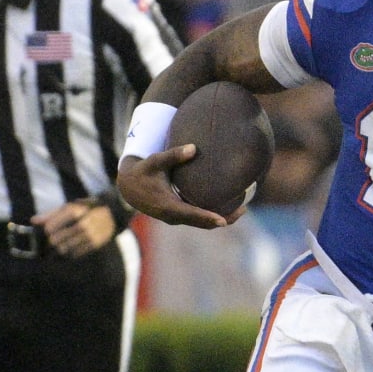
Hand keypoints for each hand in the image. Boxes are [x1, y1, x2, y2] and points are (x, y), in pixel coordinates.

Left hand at [33, 199, 116, 257]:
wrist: (112, 214)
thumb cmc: (86, 209)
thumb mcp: (69, 207)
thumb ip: (51, 214)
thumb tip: (33, 221)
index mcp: (74, 212)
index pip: (50, 227)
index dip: (47, 231)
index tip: (48, 231)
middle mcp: (82, 224)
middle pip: (56, 239)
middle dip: (52, 241)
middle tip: (53, 240)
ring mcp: (89, 235)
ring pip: (65, 248)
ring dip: (60, 248)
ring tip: (60, 245)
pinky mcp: (95, 244)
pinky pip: (76, 253)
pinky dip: (70, 253)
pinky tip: (70, 249)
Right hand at [117, 150, 236, 227]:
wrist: (129, 188)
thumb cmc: (144, 172)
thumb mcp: (156, 161)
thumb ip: (174, 155)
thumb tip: (194, 147)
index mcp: (167, 205)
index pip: (191, 214)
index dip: (207, 217)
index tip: (223, 220)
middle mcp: (172, 216)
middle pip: (202, 223)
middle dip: (223, 219)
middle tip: (243, 209)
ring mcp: (176, 218)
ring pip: (202, 223)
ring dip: (222, 219)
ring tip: (242, 209)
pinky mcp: (178, 216)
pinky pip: (198, 219)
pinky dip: (213, 216)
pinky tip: (228, 206)